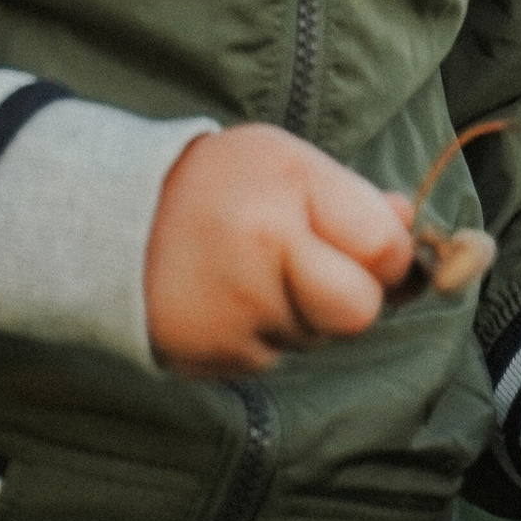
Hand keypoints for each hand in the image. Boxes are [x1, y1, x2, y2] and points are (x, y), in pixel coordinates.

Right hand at [145, 125, 417, 374]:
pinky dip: (264, 333)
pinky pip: (273, 356)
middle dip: (353, 298)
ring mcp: (239, 312)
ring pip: (316, 338)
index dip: (389, 253)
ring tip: (254, 271)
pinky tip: (229, 297)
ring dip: (304, 313)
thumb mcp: (284, 162)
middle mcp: (265, 251)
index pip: (384, 247)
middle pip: (359, 312)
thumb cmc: (217, 185)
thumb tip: (409, 223)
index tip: (367, 244)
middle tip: (320, 270)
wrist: (110, 219)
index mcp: (289, 187)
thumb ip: (351, 195)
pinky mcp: (217, 357)